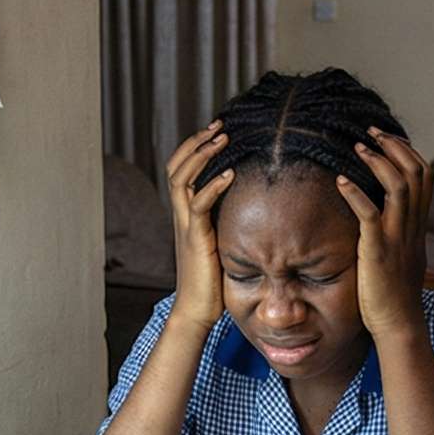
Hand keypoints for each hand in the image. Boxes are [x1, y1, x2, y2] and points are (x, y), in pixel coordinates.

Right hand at [163, 121, 235, 335]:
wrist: (197, 309)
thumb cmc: (213, 281)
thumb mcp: (223, 244)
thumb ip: (231, 224)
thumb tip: (256, 209)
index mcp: (187, 214)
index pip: (183, 171)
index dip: (195, 148)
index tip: (217, 131)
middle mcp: (182, 215)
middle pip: (177, 166)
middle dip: (197, 142)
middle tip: (218, 124)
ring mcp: (186, 225)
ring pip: (183, 178)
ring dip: (203, 155)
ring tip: (222, 138)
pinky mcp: (195, 238)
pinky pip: (199, 205)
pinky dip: (213, 187)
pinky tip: (230, 174)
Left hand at [331, 127, 432, 337]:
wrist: (398, 323)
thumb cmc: (394, 293)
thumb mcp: (404, 255)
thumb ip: (400, 232)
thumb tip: (387, 216)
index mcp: (419, 224)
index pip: (426, 176)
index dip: (409, 151)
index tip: (387, 139)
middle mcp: (413, 226)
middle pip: (416, 172)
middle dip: (394, 146)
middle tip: (371, 132)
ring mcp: (397, 237)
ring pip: (399, 185)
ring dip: (378, 161)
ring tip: (357, 146)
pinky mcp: (378, 250)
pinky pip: (370, 213)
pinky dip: (356, 193)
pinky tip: (340, 180)